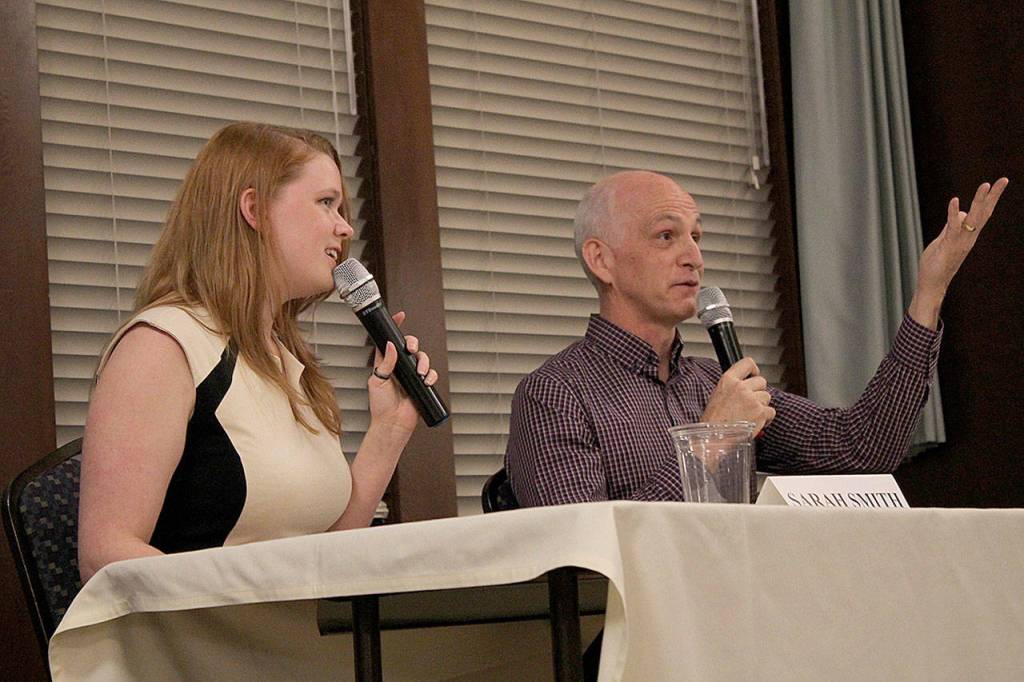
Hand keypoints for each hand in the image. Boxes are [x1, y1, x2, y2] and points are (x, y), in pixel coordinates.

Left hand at [367, 311, 438, 434]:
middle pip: (410, 346)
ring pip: (422, 358)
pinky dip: (431, 375)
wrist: (392, 424)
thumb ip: (385, 363)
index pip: (390, 341)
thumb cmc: (380, 406)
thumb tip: (390, 344)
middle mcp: (400, 367)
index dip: (396, 328)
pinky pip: (431, 374)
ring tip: (420, 372)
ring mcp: (412, 376)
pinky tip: (426, 380)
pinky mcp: (422, 385)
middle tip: (411, 349)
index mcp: (386, 363)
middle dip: (413, 343)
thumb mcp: (377, 381)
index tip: (401, 316)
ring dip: (423, 361)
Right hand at [700, 357, 774, 432]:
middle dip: (758, 392)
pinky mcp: (760, 412)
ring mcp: (752, 399)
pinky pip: (771, 411)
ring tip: (750, 415)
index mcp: (728, 380)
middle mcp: (740, 387)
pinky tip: (755, 422)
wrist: (714, 438)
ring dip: (762, 406)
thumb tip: (747, 385)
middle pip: (762, 381)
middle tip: (750, 403)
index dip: (754, 370)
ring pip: (767, 397)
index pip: (747, 363)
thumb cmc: (713, 421)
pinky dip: (766, 418)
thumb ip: (733, 387)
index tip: (754, 376)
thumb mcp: (718, 395)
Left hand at [910, 177, 1008, 327]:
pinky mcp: (950, 245)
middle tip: (1004, 179)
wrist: (932, 284)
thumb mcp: (943, 240)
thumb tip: (959, 214)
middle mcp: (969, 237)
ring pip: (974, 218)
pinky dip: (953, 213)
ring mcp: (961, 241)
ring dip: (979, 201)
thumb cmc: (936, 264)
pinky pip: (953, 227)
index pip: (982, 213)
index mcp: (968, 235)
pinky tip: (954, 200)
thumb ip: (950, 228)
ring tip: (985, 184)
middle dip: (993, 196)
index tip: (997, 183)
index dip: (989, 199)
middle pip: (984, 213)